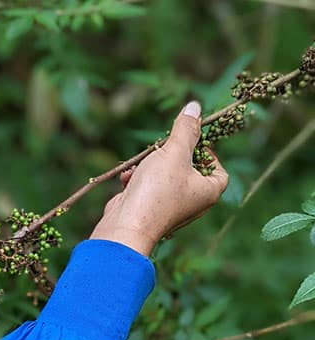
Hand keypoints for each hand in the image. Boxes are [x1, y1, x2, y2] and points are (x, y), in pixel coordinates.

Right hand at [90, 101, 227, 255]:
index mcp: (208, 192)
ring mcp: (169, 208)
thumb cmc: (156, 191)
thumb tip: (195, 107)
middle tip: (162, 147)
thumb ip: (185, 129)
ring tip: (140, 165)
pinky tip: (128, 180)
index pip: (218, 169)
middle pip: (188, 170)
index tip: (190, 141)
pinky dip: (138, 181)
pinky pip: (148, 189)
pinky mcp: (148, 211)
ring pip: (164, 178)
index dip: (207, 153)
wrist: (126, 226)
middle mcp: (192, 203)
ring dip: (149, 166)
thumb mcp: (174, 152)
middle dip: (170, 155)